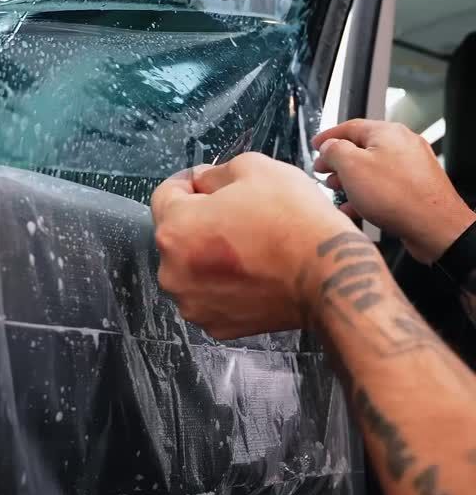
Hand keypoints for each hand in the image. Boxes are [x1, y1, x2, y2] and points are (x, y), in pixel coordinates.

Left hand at [151, 153, 350, 337]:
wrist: (330, 276)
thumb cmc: (293, 220)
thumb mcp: (254, 168)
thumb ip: (215, 173)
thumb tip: (202, 181)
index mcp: (174, 230)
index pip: (165, 194)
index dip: (188, 181)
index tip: (206, 181)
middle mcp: (173, 273)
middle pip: (178, 233)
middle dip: (201, 220)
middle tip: (240, 214)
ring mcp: (194, 304)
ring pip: (193, 267)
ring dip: (211, 254)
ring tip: (250, 244)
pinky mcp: (217, 326)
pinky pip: (211, 294)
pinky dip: (225, 283)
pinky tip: (254, 271)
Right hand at [313, 119, 473, 263]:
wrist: (434, 226)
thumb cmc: (398, 195)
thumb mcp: (352, 167)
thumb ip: (335, 151)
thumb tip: (329, 146)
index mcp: (388, 132)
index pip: (350, 126)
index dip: (329, 136)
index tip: (316, 144)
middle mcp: (403, 146)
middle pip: (362, 148)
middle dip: (338, 161)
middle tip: (323, 170)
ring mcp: (411, 168)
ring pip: (373, 169)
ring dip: (351, 179)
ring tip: (336, 190)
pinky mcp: (416, 189)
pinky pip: (385, 188)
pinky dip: (366, 195)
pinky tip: (353, 208)